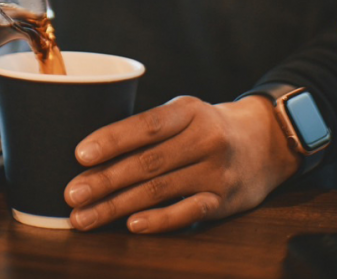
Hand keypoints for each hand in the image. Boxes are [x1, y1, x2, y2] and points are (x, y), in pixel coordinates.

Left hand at [62, 95, 300, 233]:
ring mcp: (215, 172)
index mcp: (188, 111)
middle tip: (72, 194)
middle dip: (104, 180)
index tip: (80, 155)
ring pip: (159, 191)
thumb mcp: (184, 113)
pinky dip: (159, 220)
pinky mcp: (224, 201)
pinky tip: (133, 225)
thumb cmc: (207, 128)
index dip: (112, 140)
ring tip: (85, 216)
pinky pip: (188, 212)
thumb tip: (92, 154)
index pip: (146, 125)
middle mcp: (204, 139)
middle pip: (147, 163)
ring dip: (117, 206)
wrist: (265, 142)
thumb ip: (149, 129)